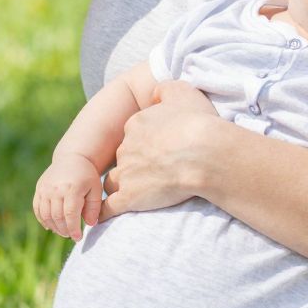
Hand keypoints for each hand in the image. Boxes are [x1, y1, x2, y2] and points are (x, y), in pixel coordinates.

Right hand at [33, 152, 104, 241]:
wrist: (72, 158)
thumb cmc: (87, 176)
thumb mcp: (96, 189)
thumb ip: (94, 207)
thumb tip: (90, 224)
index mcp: (72, 188)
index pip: (70, 214)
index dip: (73, 229)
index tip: (78, 238)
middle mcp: (56, 188)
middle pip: (57, 217)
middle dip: (64, 230)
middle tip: (71, 235)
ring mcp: (45, 188)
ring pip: (46, 215)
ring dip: (54, 227)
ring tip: (63, 232)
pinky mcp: (39, 189)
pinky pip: (37, 209)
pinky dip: (43, 220)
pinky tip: (51, 226)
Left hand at [99, 81, 219, 218]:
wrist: (204, 154)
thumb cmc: (199, 124)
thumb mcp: (183, 92)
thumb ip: (165, 89)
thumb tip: (154, 93)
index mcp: (136, 124)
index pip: (133, 134)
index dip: (145, 143)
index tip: (159, 150)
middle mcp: (126, 147)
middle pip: (123, 157)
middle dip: (134, 165)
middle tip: (154, 173)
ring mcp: (126, 173)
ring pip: (112, 181)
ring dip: (118, 187)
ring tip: (130, 194)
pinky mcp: (129, 197)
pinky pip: (108, 207)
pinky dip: (104, 212)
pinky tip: (103, 217)